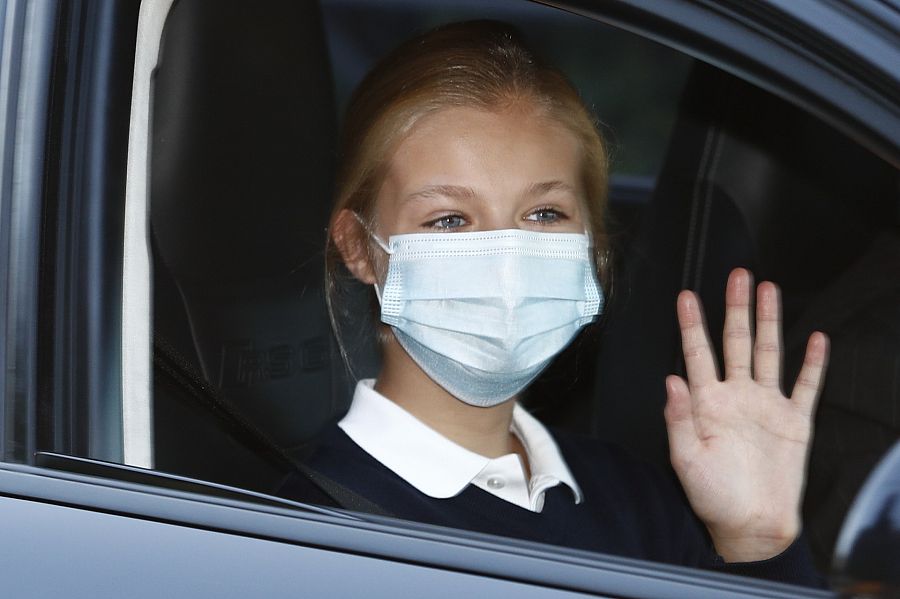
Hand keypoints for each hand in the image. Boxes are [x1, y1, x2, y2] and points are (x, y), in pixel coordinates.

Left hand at [664, 268, 828, 562]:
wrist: (751, 525)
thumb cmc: (713, 496)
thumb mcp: (685, 460)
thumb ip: (677, 419)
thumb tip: (670, 381)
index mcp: (707, 403)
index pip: (697, 354)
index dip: (691, 325)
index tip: (686, 297)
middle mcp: (736, 396)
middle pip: (736, 341)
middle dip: (736, 308)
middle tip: (737, 276)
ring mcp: (766, 406)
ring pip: (768, 353)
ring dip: (769, 321)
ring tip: (768, 290)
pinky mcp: (794, 421)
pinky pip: (805, 386)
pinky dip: (812, 363)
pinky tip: (816, 339)